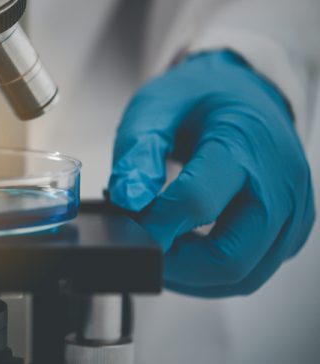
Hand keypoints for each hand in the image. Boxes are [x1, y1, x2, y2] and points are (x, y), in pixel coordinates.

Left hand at [108, 51, 314, 296]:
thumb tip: (129, 197)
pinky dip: (213, 273)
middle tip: (143, 243)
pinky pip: (254, 271)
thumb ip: (139, 150)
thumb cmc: (201, 96)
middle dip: (175, 263)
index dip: (154, 224)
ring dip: (193, 275)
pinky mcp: (292, 229)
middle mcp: (280, 183)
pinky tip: (187, 249)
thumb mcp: (158, 106)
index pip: (199, 203)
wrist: (245, 91)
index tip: (127, 223)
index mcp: (244, 145)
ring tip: (161, 245)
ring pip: (243, 276)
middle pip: (228, 257)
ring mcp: (293, 210)